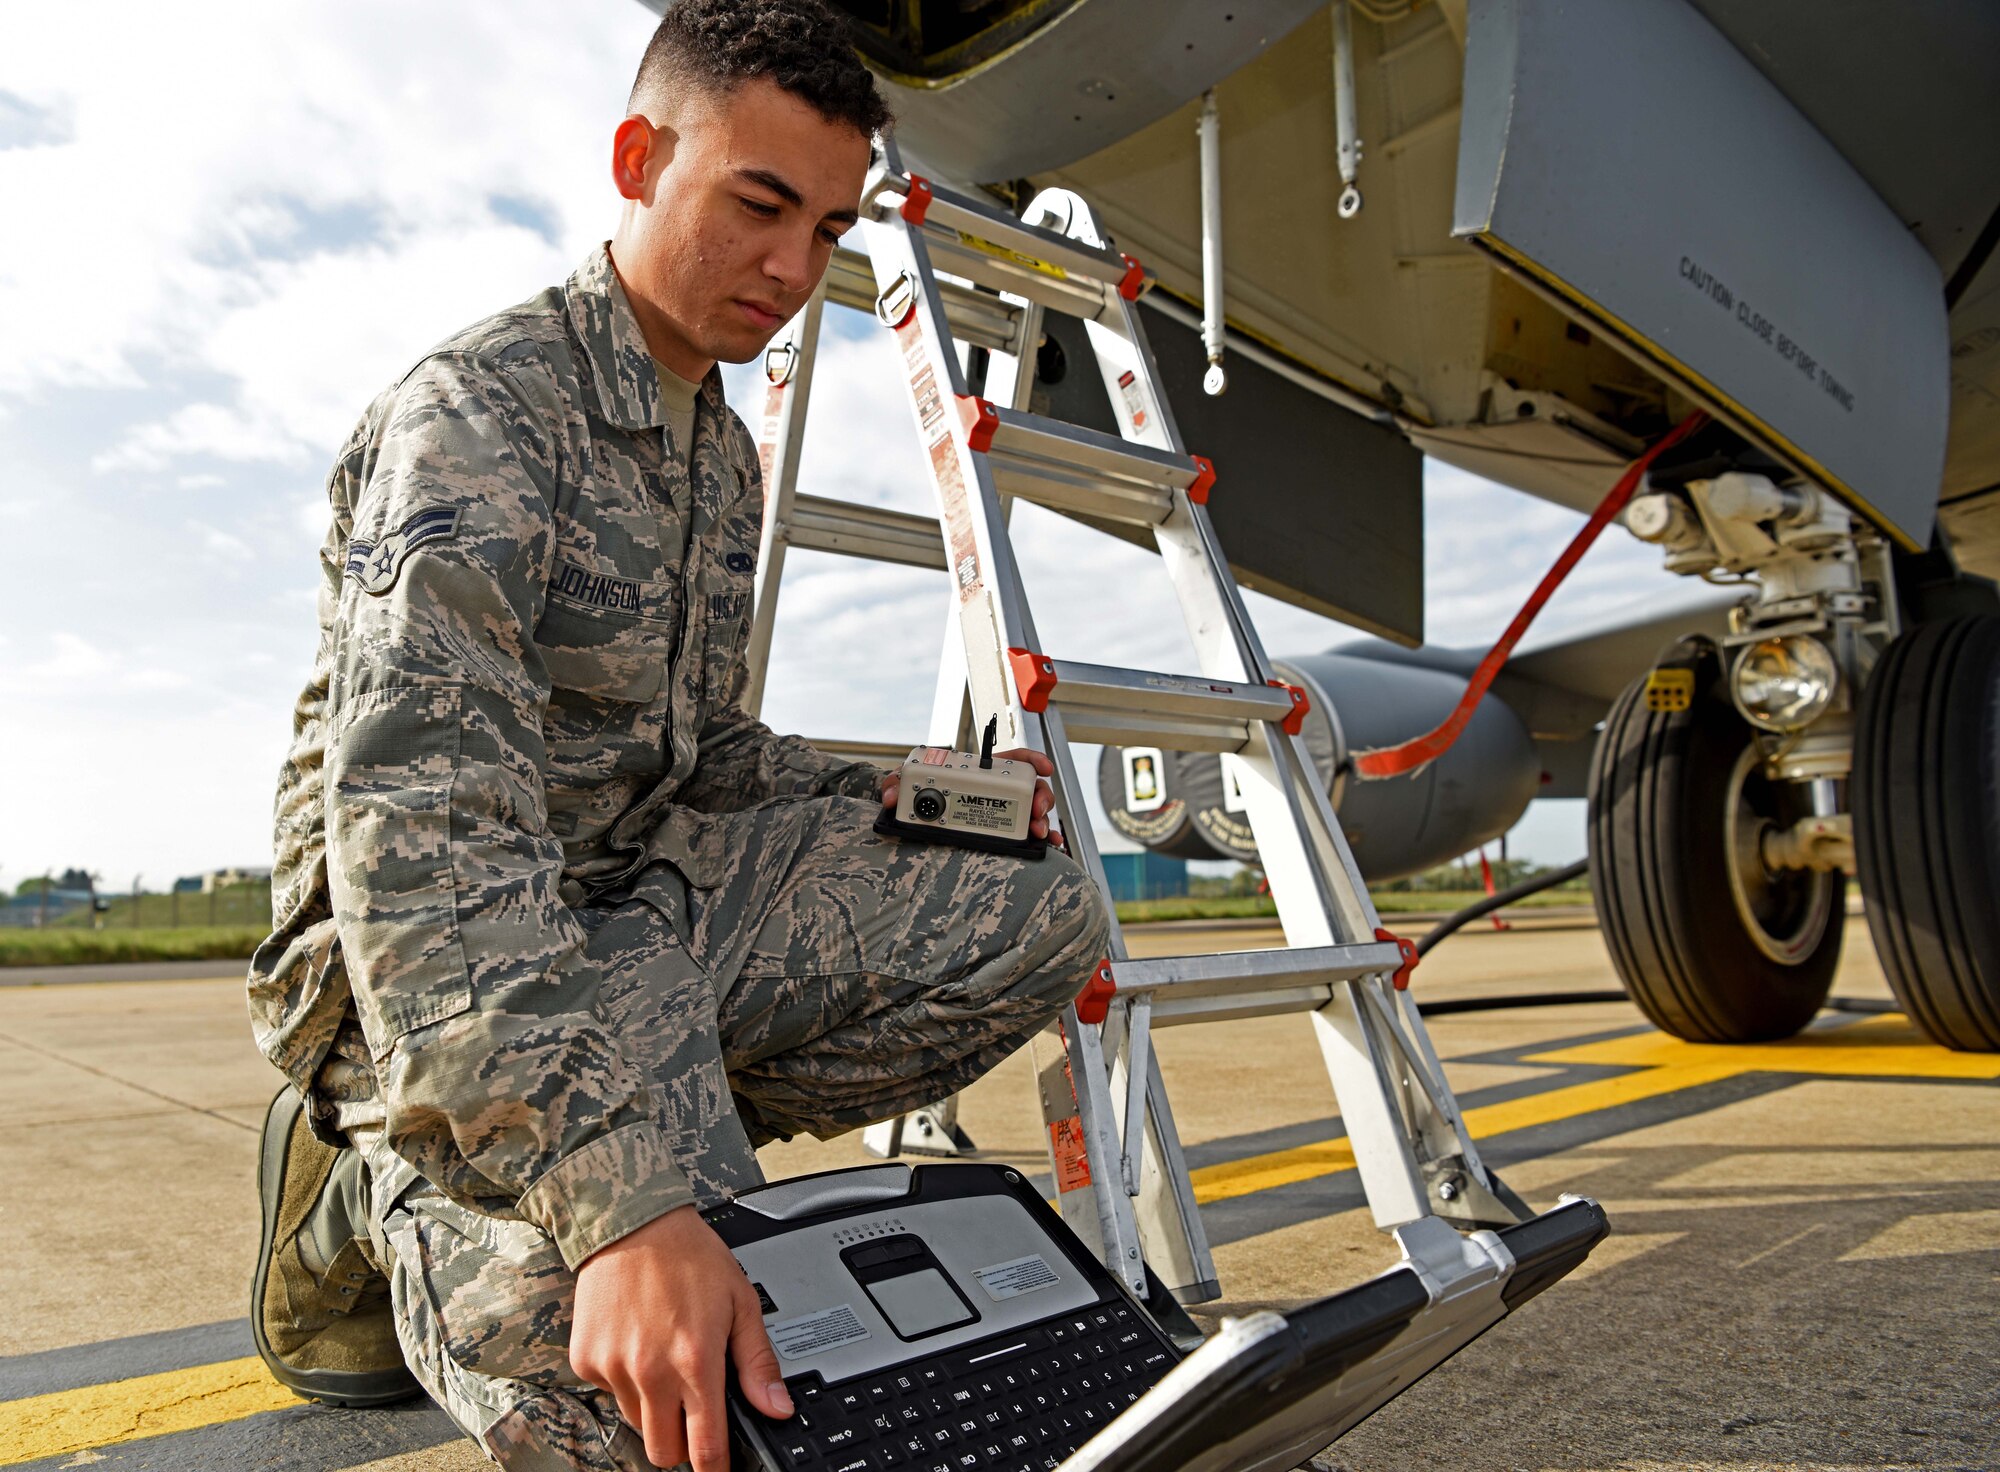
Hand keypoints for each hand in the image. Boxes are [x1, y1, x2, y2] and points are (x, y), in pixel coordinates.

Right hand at [570, 1204, 788, 1471]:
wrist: (631, 1222)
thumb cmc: (689, 1255)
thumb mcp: (740, 1302)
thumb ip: (758, 1362)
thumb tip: (778, 1407)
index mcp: (695, 1361)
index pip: (704, 1447)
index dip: (715, 1466)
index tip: (718, 1466)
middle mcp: (651, 1371)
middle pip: (663, 1451)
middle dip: (681, 1442)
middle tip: (692, 1410)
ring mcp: (614, 1368)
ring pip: (636, 1424)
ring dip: (653, 1408)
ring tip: (665, 1361)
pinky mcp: (585, 1361)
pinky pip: (609, 1394)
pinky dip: (625, 1382)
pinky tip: (638, 1345)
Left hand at [880, 748, 1061, 843]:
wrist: (911, 814)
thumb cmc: (914, 792)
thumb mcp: (904, 781)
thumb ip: (895, 782)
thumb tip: (890, 797)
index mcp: (980, 772)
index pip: (1013, 759)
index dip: (1032, 759)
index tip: (1044, 768)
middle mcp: (996, 790)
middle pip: (1030, 788)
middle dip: (1040, 798)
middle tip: (1035, 811)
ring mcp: (1000, 812)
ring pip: (1032, 812)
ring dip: (1041, 821)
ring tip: (1038, 832)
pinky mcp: (999, 834)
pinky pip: (1024, 836)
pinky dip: (1041, 840)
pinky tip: (1050, 845)